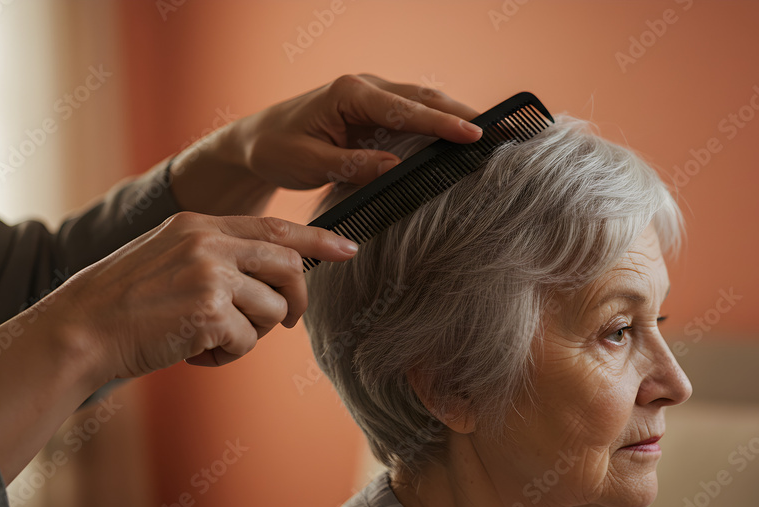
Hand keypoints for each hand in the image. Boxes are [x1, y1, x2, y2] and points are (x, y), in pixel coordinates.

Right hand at [53, 212, 356, 377]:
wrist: (79, 330)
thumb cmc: (122, 302)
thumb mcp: (167, 256)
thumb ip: (215, 255)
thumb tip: (269, 276)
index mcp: (199, 225)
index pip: (275, 225)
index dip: (318, 238)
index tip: (349, 247)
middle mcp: (209, 243)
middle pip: (288, 265)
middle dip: (296, 299)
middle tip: (287, 322)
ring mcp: (211, 276)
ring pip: (272, 310)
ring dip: (250, 335)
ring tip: (208, 340)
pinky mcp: (209, 312)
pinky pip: (248, 342)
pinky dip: (225, 356)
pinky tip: (193, 353)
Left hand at [168, 74, 482, 213]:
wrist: (257, 140)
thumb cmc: (277, 149)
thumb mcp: (309, 163)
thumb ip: (353, 165)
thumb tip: (396, 167)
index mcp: (349, 94)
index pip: (405, 108)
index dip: (442, 123)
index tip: (474, 134)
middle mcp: (365, 87)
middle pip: (423, 97)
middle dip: (462, 111)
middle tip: (501, 129)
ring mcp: (372, 97)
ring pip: (422, 102)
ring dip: (455, 115)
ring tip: (492, 132)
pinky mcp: (375, 111)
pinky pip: (413, 114)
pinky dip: (438, 123)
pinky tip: (460, 138)